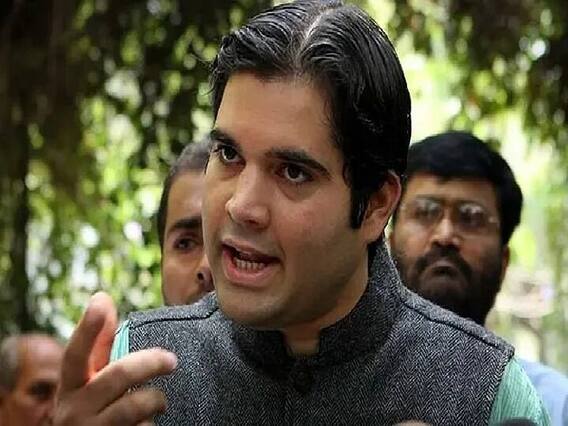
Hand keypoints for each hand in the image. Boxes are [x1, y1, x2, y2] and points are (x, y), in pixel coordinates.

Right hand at [54, 292, 176, 424]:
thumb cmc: (94, 411)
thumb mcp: (91, 382)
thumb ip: (99, 345)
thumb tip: (102, 296)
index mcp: (71, 387)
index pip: (76, 354)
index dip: (87, 328)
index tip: (100, 300)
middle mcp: (73, 411)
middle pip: (118, 375)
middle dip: (150, 362)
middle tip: (172, 360)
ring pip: (134, 406)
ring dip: (156, 400)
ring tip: (161, 402)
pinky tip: (147, 425)